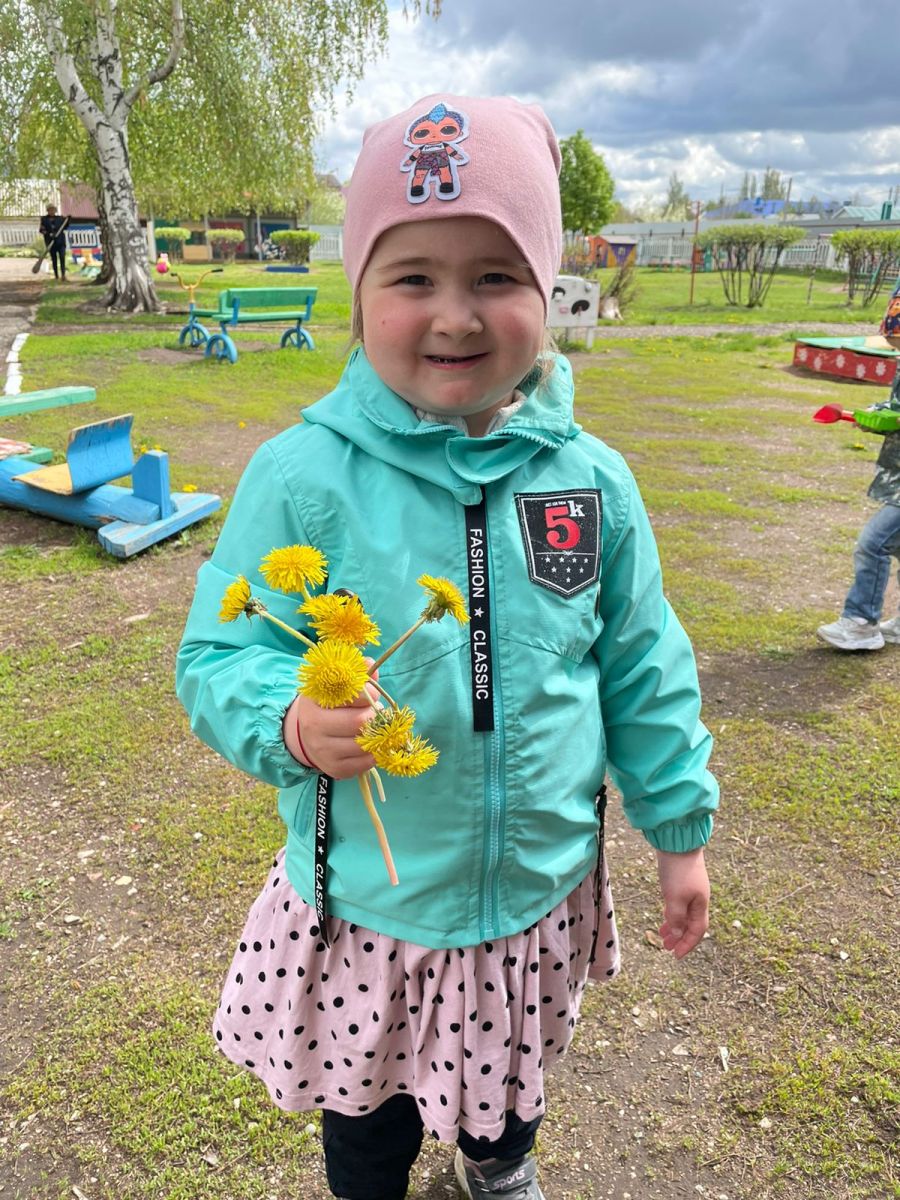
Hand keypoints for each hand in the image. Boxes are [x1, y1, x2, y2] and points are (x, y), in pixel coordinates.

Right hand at [282, 664, 379, 780]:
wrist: (306, 736)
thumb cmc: (327, 707)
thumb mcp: (334, 686)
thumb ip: (354, 674)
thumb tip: (369, 664)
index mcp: (314, 701)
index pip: (350, 694)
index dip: (368, 692)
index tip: (371, 691)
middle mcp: (313, 727)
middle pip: (360, 722)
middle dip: (374, 715)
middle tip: (373, 711)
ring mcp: (323, 751)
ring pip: (365, 744)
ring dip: (377, 734)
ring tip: (372, 726)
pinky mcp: (335, 769)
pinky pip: (366, 762)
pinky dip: (374, 752)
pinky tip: (368, 743)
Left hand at [655, 847, 709, 959]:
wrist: (678, 842)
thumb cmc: (678, 871)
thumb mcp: (675, 898)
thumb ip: (676, 918)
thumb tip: (678, 935)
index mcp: (700, 904)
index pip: (697, 931)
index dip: (687, 944)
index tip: (676, 955)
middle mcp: (699, 898)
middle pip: (691, 924)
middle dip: (680, 937)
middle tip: (666, 947)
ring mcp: (691, 889)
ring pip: (684, 913)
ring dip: (674, 925)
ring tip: (662, 934)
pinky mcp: (683, 880)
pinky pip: (679, 903)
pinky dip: (672, 912)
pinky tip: (665, 914)